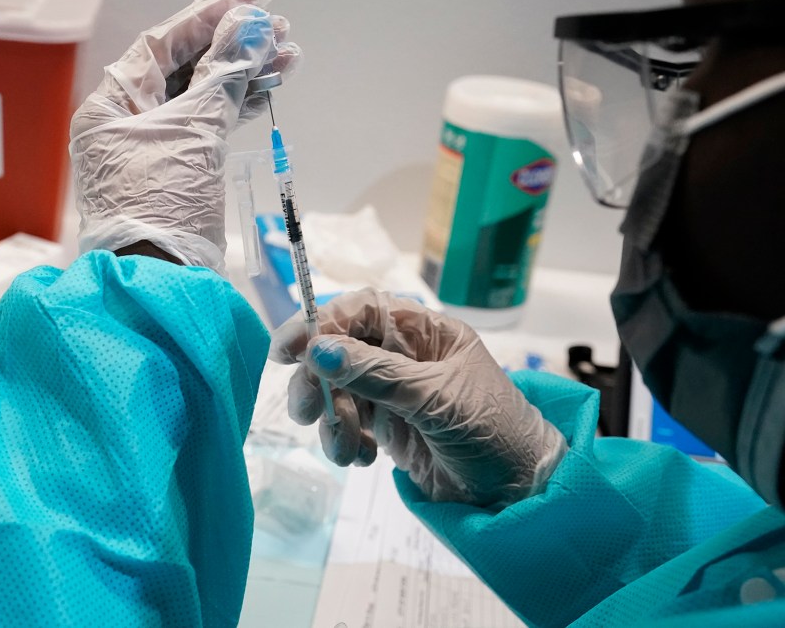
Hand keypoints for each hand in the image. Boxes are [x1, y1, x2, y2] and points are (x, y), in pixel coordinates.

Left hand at [70, 0, 301, 273]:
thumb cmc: (162, 207)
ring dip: (243, 74)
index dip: (208, 15)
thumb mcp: (195, 133)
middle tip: (278, 28)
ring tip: (287, 56)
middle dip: (233, 45)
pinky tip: (268, 89)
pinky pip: (209, 125)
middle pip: (184, 67)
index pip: (162, 44)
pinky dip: (238, 106)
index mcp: (112, 106)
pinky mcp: (178, 171)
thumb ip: (224, 76)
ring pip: (202, 96)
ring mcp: (153, 148)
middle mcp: (127, 122)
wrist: (162, 282)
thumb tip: (251, 27)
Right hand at [268, 289, 567, 507]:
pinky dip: (346, 442)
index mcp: (425, 332)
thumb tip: (319, 349)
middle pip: (340, 351)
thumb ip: (376, 373)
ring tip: (349, 451)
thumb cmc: (492, 432)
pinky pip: (349, 424)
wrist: (517, 494)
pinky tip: (365, 459)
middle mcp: (406, 356)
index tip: (288, 350)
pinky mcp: (389, 428)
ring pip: (338, 391)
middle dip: (318, 381)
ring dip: (333, 420)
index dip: (321, 323)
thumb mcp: (435, 399)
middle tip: (308, 412)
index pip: (362, 311)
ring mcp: (395, 392)